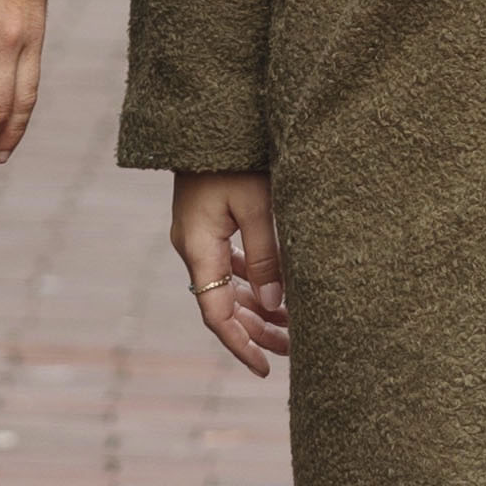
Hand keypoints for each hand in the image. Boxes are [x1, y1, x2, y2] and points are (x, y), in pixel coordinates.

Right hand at [169, 171, 288, 375]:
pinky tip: (273, 292)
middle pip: (221, 306)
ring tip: (291, 327)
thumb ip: (267, 258)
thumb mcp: (258, 205)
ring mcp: (198, 236)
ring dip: (255, 309)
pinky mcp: (207, 223)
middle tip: (292, 351)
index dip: (240, 346)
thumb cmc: (237, 156)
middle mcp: (192, 247)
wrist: (208, 115)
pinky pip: (226, 266)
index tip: (264, 370)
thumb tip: (275, 308)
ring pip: (225, 288)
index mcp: (198, 246)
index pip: (216, 314)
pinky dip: (250, 284)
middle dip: (255, 332)